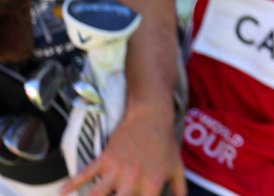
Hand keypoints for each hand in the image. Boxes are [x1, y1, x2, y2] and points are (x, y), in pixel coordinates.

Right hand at [61, 105, 185, 195]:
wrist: (151, 117)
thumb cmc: (165, 144)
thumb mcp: (177, 167)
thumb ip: (179, 190)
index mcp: (152, 184)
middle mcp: (133, 179)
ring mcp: (116, 169)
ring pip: (96, 194)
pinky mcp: (104, 159)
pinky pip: (84, 174)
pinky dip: (71, 184)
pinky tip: (62, 193)